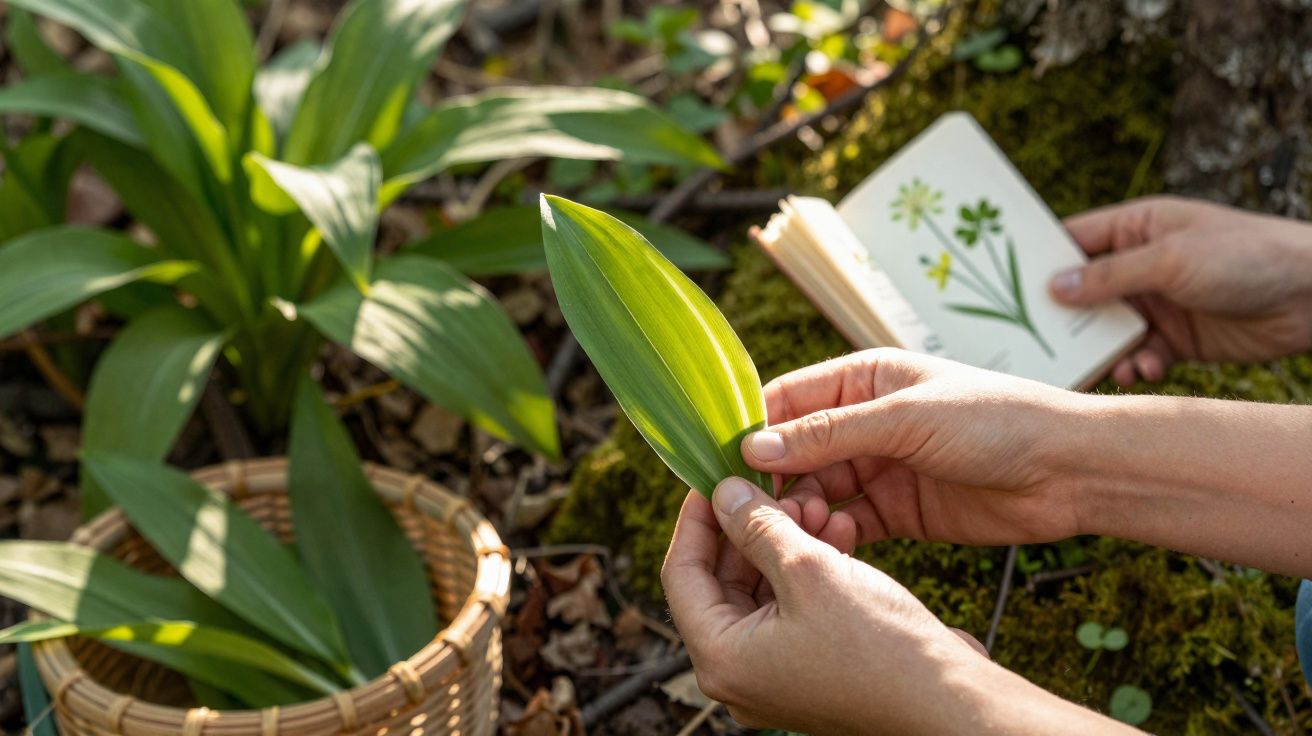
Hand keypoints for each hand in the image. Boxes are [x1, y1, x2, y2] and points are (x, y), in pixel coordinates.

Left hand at [662, 478, 1133, 734]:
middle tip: (777, 484)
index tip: (714, 476)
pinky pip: (792, 606)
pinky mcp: (810, 667)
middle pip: (721, 580)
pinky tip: (837, 530)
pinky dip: (808, 567)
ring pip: (761, 588)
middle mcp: (740, 673)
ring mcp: (775, 674)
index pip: (681, 573)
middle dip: (750, 525)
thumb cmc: (881, 648)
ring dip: (784, 540)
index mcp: (721, 658)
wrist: (951, 702)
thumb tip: (722, 493)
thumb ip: (756, 526)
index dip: (697, 517)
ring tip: (815, 502)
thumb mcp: (808, 569)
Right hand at [742, 349, 1088, 552]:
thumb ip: (829, 433)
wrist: (1072, 471)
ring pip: (819, 491)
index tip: (718, 463)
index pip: (788, 399)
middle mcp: (866, 421)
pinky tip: (827, 549)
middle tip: (755, 512)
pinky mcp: (899, 512)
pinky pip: (849, 524)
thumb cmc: (996, 420)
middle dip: (774, 481)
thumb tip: (754, 447)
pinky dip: (833, 537)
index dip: (751, 428)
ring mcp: (881, 468)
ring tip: (796, 533)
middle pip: (797, 451)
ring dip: (802, 512)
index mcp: (864, 378)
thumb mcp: (905, 418)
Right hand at [1049, 196, 1311, 384]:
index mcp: (1137, 228)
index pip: (1073, 242)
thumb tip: (1052, 289)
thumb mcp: (1170, 260)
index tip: (1001, 287)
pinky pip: (1139, 355)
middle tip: (1030, 341)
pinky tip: (1147, 370)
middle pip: (1082, 293)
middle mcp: (1141, 265)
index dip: (1038, 263)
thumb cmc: (1247, 256)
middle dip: (1061, 319)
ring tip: (1104, 366)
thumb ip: (1109, 277)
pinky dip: (1136, 365)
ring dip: (1101, 351)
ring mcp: (1158, 303)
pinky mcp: (1177, 338)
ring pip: (1106, 332)